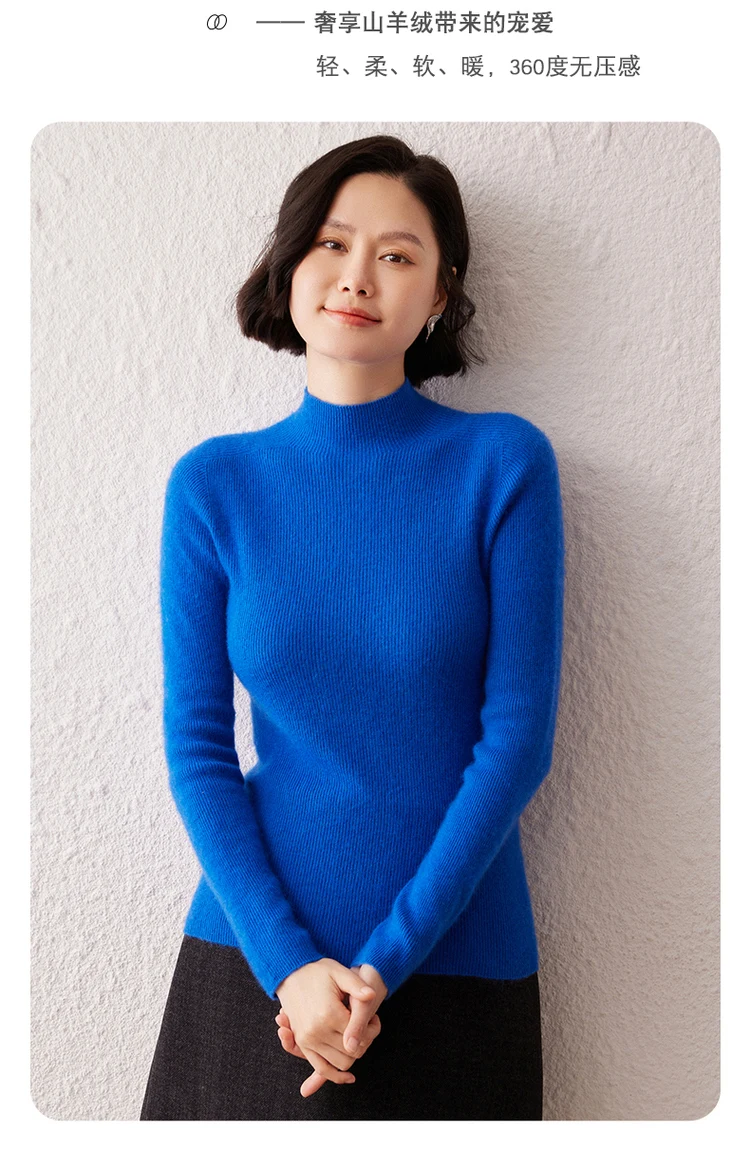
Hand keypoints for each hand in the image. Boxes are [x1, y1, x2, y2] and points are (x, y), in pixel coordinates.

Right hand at [275, 962, 387, 1097]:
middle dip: (364, 1042)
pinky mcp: (303, 1044)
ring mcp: (308, 1040)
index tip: (374, 1018)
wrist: (289, 973)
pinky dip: (335, 1075)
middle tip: (368, 1026)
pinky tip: (348, 1075)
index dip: (372, 1029)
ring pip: (341, 1063)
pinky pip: (321, 1068)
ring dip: (352, 1054)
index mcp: (329, 1014)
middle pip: (352, 1052)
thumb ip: (357, 986)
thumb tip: (372, 996)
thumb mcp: (339, 972)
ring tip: (355, 1036)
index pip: (360, 1036)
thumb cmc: (317, 971)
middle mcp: (317, 1031)